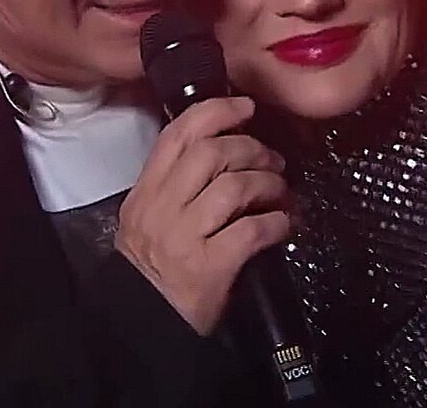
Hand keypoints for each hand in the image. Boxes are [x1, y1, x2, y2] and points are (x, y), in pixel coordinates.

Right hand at [115, 97, 291, 334]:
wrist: (143, 320)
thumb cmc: (152, 265)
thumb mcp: (149, 215)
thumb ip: (177, 182)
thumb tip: (225, 149)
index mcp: (147, 190)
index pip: (178, 134)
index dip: (215, 111)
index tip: (245, 107)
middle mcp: (163, 207)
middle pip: (211, 154)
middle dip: (250, 148)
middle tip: (271, 159)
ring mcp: (185, 236)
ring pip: (234, 187)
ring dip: (268, 184)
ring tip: (280, 191)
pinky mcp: (208, 267)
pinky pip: (251, 230)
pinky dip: (276, 222)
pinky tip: (283, 224)